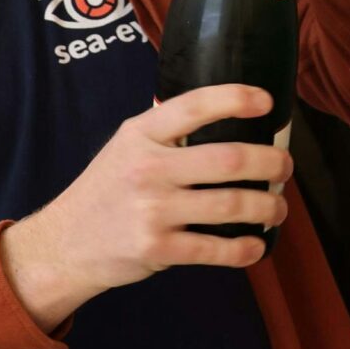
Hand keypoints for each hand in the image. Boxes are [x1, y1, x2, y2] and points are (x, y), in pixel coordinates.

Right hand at [1, 84, 291, 327]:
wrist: (64, 244)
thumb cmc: (105, 191)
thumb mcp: (124, 147)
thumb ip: (164, 130)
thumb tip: (217, 106)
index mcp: (141, 134)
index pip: (195, 105)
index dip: (236, 99)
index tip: (267, 102)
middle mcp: (147, 168)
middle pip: (228, 159)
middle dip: (271, 163)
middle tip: (285, 168)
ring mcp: (152, 210)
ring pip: (231, 204)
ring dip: (268, 208)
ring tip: (278, 209)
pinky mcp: (157, 248)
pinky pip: (215, 249)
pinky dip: (245, 249)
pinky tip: (256, 245)